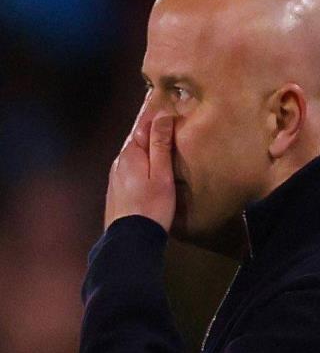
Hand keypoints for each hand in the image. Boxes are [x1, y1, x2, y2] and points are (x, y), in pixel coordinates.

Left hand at [104, 110, 175, 232]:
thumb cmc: (152, 205)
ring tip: (162, 147)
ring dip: (146, 150)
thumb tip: (162, 116)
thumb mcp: (161, 174)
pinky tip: (149, 171)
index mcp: (130, 155)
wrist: (131, 241)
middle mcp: (118, 163)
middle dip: (151, 133)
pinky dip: (141, 165)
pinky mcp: (116, 192)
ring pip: (134, 157)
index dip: (157, 118)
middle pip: (137, 141)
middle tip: (169, 126)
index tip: (170, 110)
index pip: (143, 126)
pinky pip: (130, 170)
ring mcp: (115, 178)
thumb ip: (160, 145)